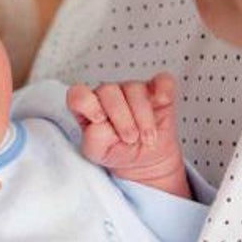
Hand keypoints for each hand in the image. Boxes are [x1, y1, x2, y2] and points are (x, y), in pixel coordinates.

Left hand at [67, 72, 188, 194]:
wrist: (145, 160)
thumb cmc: (118, 151)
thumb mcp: (98, 153)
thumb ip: (92, 139)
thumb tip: (99, 125)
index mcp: (90, 106)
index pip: (78, 94)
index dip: (86, 102)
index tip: (99, 119)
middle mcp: (109, 94)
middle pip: (108, 91)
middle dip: (121, 117)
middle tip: (130, 138)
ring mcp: (133, 90)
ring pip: (134, 89)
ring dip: (143, 117)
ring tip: (146, 138)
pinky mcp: (157, 91)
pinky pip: (162, 81)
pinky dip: (163, 90)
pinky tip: (161, 102)